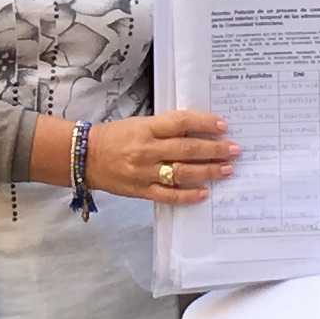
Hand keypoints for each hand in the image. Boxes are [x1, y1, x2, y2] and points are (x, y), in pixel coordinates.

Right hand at [89, 109, 235, 205]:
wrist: (84, 157)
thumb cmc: (114, 137)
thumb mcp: (139, 124)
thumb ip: (165, 128)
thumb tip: (197, 131)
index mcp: (146, 129)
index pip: (181, 123)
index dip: (204, 124)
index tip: (223, 126)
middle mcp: (147, 150)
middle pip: (186, 150)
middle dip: (214, 150)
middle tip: (235, 150)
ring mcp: (144, 172)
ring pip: (181, 172)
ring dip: (207, 172)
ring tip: (227, 170)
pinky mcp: (141, 190)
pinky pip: (168, 195)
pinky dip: (187, 195)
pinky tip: (204, 193)